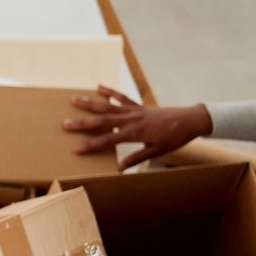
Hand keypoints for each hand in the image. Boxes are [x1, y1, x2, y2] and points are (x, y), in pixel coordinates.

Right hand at [63, 87, 210, 169]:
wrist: (191, 120)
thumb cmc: (175, 138)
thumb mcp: (157, 151)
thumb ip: (137, 158)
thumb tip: (119, 168)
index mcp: (134, 133)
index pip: (108, 140)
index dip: (91, 145)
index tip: (76, 149)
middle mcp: (131, 120)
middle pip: (102, 121)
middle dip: (82, 123)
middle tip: (65, 123)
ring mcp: (134, 111)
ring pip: (108, 106)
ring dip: (90, 103)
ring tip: (73, 99)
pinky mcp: (139, 106)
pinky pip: (122, 97)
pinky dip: (110, 92)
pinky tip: (98, 87)